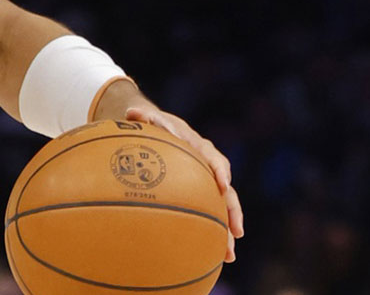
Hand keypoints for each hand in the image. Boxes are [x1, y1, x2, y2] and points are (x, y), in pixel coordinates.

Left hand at [125, 106, 244, 262]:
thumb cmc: (156, 125)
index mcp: (201, 149)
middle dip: (233, 213)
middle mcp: (210, 168)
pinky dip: (213, 233)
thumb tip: (131, 113)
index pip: (215, 160)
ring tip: (229, 255)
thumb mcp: (151, 119)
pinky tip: (212, 255)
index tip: (223, 185)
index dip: (220, 172)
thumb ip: (145, 117)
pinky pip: (211, 214)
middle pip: (226, 192)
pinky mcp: (202, 195)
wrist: (162, 130)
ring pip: (223, 209)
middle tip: (237, 232)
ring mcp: (208, 183)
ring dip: (227, 232)